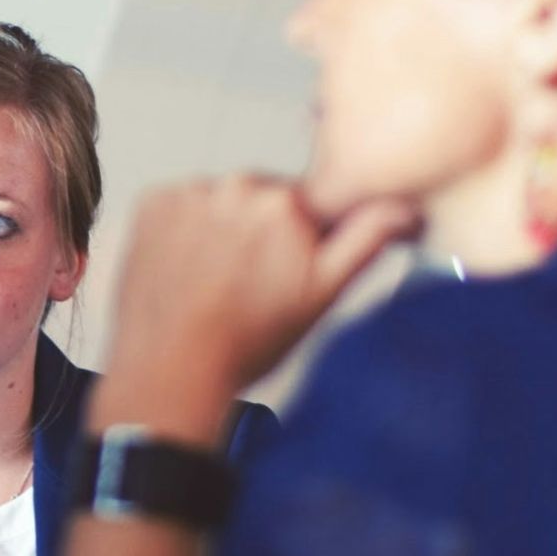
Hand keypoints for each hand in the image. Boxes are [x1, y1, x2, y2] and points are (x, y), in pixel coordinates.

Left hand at [106, 176, 413, 402]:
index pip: (309, 204)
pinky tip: (186, 270)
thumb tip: (404, 206)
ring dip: (221, 229)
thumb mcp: (322, 295)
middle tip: (249, 284)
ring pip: (220, 202)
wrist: (171, 369)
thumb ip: (366, 240)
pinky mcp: (151, 203)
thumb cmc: (246, 342)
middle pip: (262, 199)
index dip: (303, 239)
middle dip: (262, 232)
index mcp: (286, 202)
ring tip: (214, 282)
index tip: (288, 268)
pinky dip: (183, 230)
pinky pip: (180, 206)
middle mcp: (236, 185)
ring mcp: (189, 193)